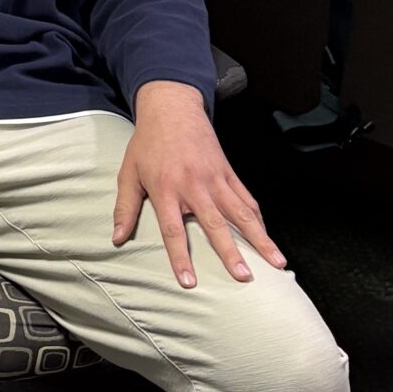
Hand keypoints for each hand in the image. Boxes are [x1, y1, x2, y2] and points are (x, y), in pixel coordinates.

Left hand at [112, 81, 284, 288]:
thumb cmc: (147, 145)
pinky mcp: (228, 172)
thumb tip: (116, 239)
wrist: (172, 109)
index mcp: (166, 189)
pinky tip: (268, 237)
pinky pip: (246, 198)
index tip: (189, 282)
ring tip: (276, 262)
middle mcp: (193, 186)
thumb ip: (124, 208)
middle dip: (230, 252)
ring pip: (241, 213)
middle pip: (214, 224)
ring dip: (259, 238)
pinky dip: (258, 219)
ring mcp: (215, 179)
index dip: (180, 257)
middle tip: (243, 277)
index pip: (174, 230)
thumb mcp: (128, 173)